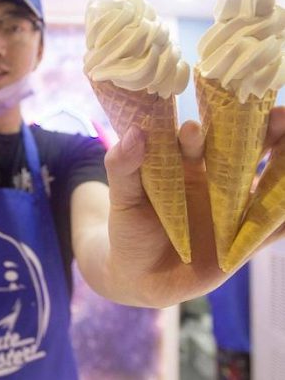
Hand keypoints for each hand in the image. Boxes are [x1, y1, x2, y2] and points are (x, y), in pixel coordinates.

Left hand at [103, 106, 284, 306]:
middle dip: (262, 132)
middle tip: (277, 115)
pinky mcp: (244, 240)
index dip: (201, 130)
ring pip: (268, 183)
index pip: (200, 139)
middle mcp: (214, 180)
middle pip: (245, 151)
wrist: (141, 276)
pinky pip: (274, 228)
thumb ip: (123, 168)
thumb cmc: (128, 230)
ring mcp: (232, 209)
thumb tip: (135, 132)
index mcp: (185, 165)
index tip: (193, 128)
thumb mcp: (123, 199)